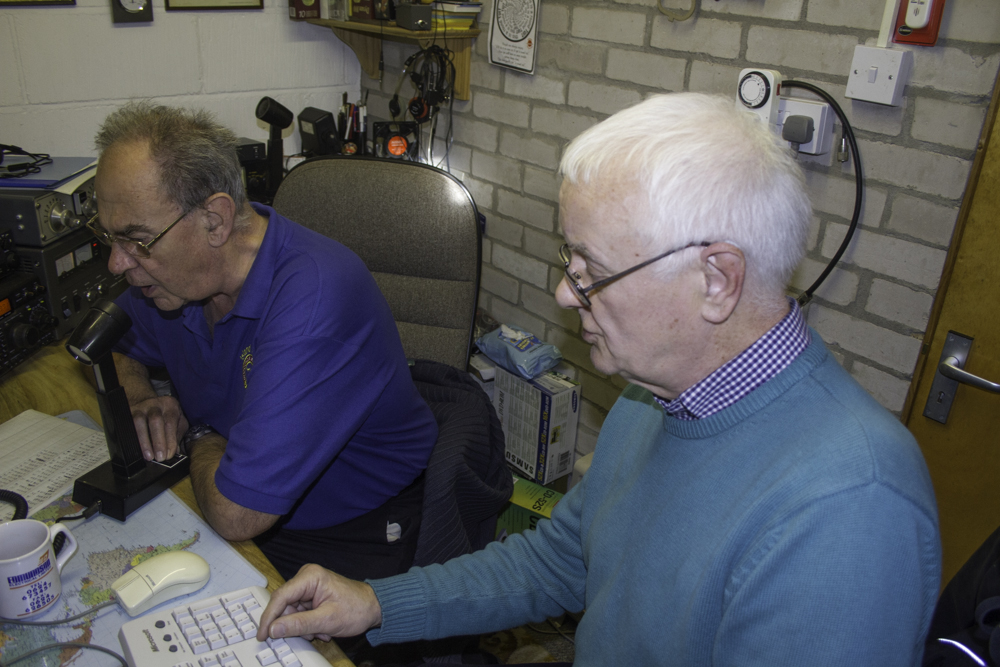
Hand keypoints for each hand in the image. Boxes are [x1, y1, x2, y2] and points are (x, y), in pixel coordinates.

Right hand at [131, 395, 188, 461]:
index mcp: (170, 405)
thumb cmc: (165, 415)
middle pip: (155, 420)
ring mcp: (139, 408)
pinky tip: (136, 448)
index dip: (170, 440)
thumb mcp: (178, 421)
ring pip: (139, 421)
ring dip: (144, 441)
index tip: (169, 455)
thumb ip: (177, 435)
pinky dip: (132, 438)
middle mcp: (155, 405)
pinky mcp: (128, 412)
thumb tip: (175, 452)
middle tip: (159, 457)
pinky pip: (128, 425)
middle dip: (158, 441)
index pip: (170, 422)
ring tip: (148, 456)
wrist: (146, 402)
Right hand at [257, 564, 381, 641]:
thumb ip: (298, 625)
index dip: (269, 617)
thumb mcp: (326, 621)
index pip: (280, 597)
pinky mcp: (311, 596)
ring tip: (321, 630)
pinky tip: (322, 628)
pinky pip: (299, 614)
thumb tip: (274, 628)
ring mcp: (308, 588)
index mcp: (310, 577)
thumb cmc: (356, 608)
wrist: (373, 608)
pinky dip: (308, 625)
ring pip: (291, 613)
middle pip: (284, 606)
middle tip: (308, 634)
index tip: (262, 635)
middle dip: (293, 624)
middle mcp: (306, 578)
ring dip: (303, 627)